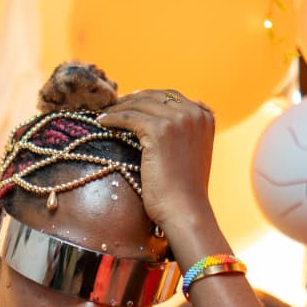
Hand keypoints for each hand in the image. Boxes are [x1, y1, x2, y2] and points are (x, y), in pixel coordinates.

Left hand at [98, 89, 216, 231]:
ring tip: (104, 114)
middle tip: (113, 106)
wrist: (185, 209)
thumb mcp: (191, 153)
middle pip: (154, 97)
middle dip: (132, 100)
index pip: (171, 96)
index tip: (130, 102)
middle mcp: (194, 113)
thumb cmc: (184, 189)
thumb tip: (158, 121)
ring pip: (139, 105)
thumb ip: (184, 132)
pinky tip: (101, 123)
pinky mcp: (159, 130)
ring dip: (118, 108)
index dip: (147, 97)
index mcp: (204, 116)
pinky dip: (112, 118)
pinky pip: (128, 117)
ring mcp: (178, 120)